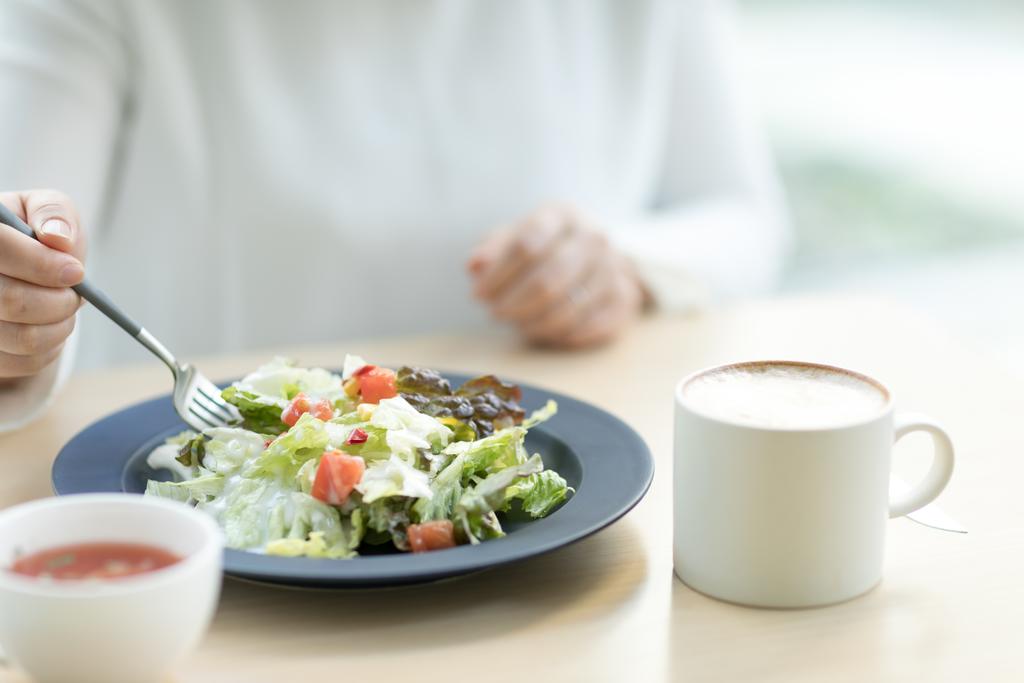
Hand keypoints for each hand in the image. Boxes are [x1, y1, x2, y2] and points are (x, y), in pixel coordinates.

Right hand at [0, 190, 84, 382]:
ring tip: (64, 309)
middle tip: (74, 296)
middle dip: (59, 301)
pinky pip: (23, 362)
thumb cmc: (36, 237)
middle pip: (10, 301)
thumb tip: (58, 237)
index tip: (75, 271)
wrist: (23, 276)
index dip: (41, 264)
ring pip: (22, 337)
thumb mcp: (47, 211)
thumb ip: (53, 212)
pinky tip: (49, 328)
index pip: (0, 249)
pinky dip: (50, 348)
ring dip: (60, 327)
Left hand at [468, 204, 645, 348]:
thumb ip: (493, 250)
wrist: (595, 254)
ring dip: (535, 324)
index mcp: (563, 214)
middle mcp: (594, 236)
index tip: (478, 295)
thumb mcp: (515, 237)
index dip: (498, 276)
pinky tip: (546, 332)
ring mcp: (615, 267)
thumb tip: (475, 266)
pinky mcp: (626, 297)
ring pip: (569, 308)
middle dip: (514, 304)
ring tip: (518, 324)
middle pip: (548, 280)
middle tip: (495, 314)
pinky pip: (592, 326)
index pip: (527, 245)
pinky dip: (564, 335)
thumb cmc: (543, 246)